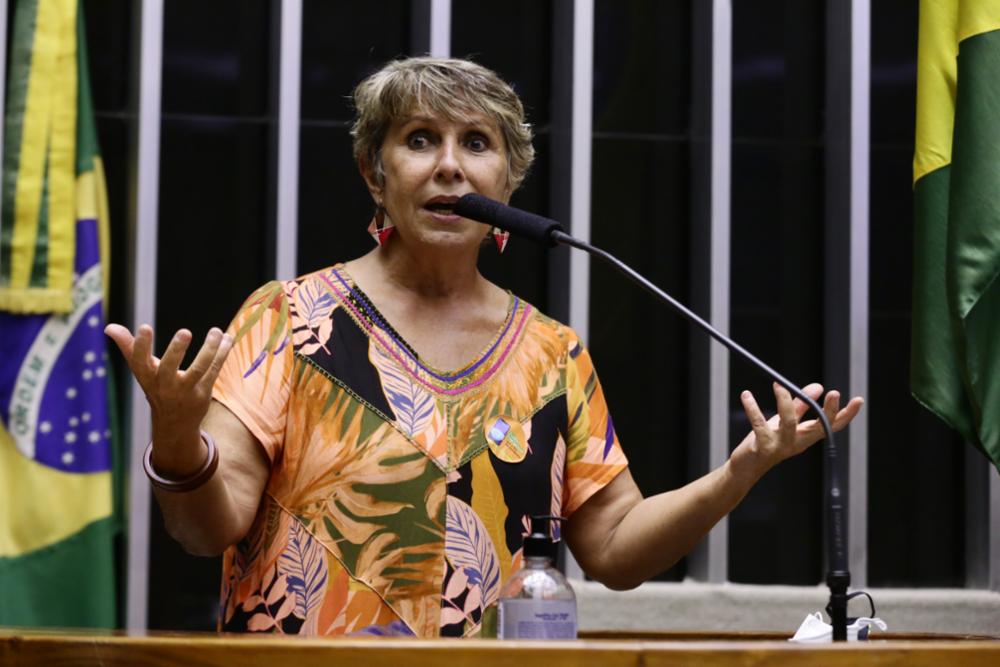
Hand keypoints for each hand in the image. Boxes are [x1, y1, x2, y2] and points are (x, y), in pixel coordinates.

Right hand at [105, 323, 232, 472]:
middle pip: (169, 368)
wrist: (174, 423)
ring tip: (217, 331)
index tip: (144, 326)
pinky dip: (222, 354)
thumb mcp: (142, 370)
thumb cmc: (156, 388)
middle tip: (185, 331)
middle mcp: (164, 386)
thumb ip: (128, 347)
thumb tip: (109, 327)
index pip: (139, 361)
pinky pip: (214, 371)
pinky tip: (228, 339)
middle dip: (176, 350)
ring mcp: (185, 391)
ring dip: (210, 349)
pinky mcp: (203, 394)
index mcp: (147, 377)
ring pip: (199, 369)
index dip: (140, 345)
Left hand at [729, 382, 863, 480]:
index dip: (847, 415)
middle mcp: (797, 442)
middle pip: (819, 427)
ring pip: (789, 424)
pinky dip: (753, 408)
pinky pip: (759, 424)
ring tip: (778, 384)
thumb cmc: (767, 442)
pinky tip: (746, 395)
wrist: (745, 467)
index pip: (832, 426)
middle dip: (828, 411)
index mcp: (806, 436)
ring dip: (784, 402)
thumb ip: (800, 405)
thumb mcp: (785, 422)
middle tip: (833, 392)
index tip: (859, 400)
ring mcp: (781, 446)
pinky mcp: (762, 447)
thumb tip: (818, 386)